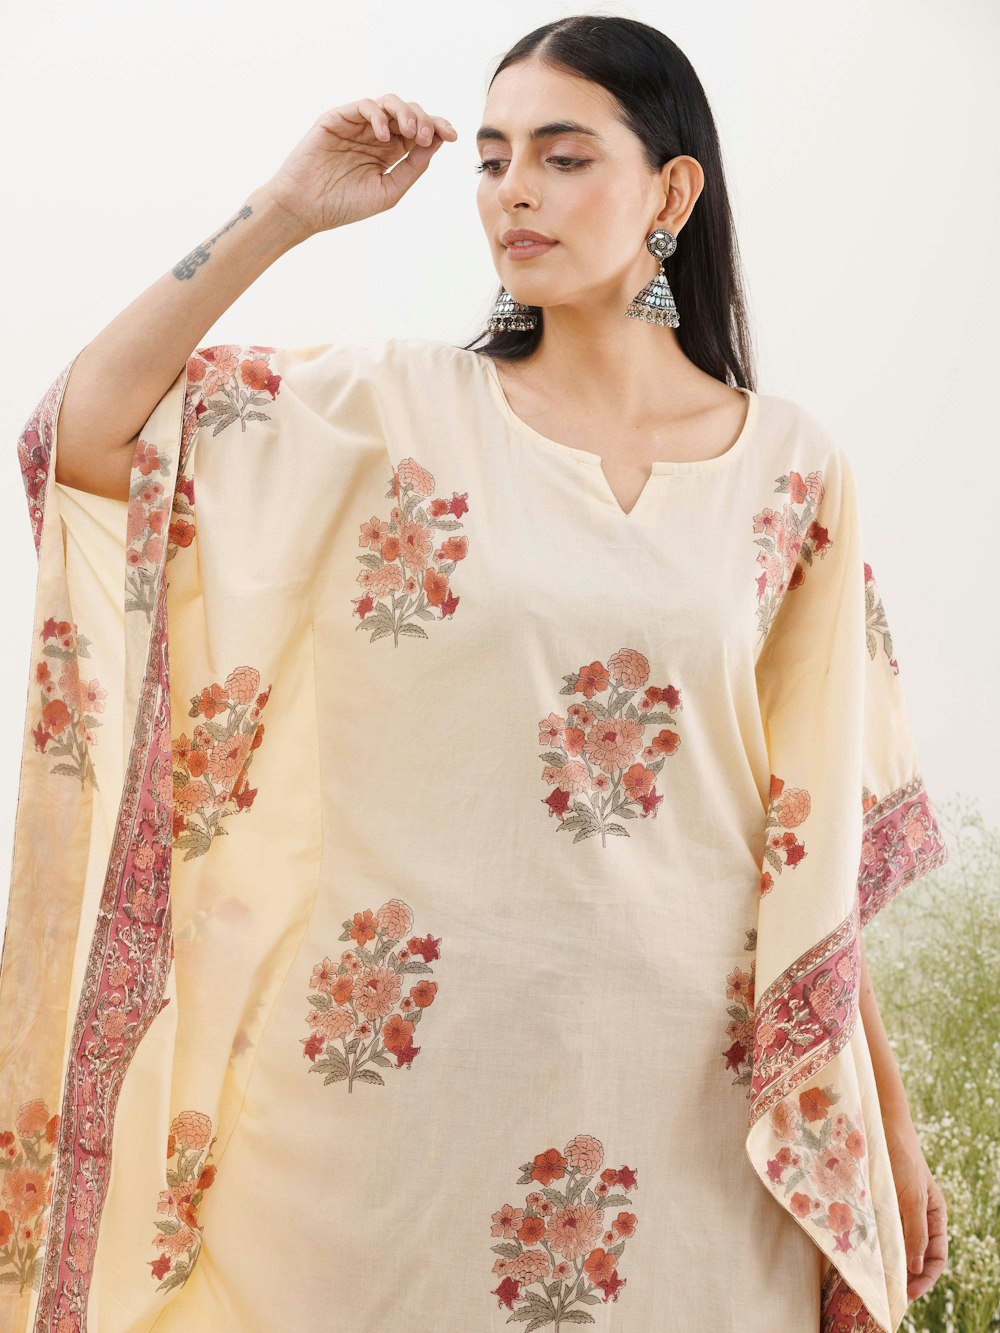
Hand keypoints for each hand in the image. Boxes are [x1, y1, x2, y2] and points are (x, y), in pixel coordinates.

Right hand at [260, 94, 457, 240]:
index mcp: (390, 153)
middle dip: (425, 120)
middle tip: (428, 137)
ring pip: (389, 103)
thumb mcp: (389, 191)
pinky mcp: (338, 118)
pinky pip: (365, 106)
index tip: (452, 136)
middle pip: (409, 114)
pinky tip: (384, 136)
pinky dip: (379, 116)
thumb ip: (413, 167)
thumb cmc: (344, 205)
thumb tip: (437, 142)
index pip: (419, 132)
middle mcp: (376, 135)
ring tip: (411, 132)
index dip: (437, 128)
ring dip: (406, 113)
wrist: (305, 208)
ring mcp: (357, 125)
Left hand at [883, 1115, 947, 1302]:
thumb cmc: (902, 1159)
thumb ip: (915, 1231)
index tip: (908, 1293)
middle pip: (916, 1256)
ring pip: (897, 1246)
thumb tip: (915, 1267)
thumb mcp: (912, 1196)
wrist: (881, 1127)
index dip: (925, 1278)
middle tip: (891, 1293)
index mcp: (935, 1216)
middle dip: (906, 1277)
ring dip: (889, 1263)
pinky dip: (875, 1245)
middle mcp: (918, 1217)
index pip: (936, 1257)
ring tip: (877, 1280)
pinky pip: (880, 1231)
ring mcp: (898, 1211)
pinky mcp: (879, 1204)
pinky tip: (865, 1254)